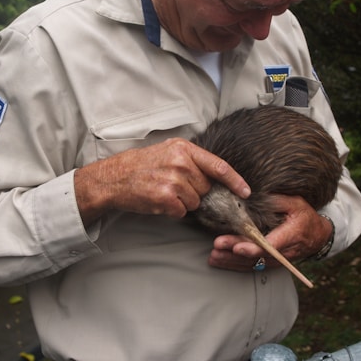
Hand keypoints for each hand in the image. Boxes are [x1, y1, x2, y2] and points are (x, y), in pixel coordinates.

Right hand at [74, 138, 250, 224]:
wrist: (115, 177)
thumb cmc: (142, 165)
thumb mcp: (168, 151)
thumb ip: (192, 160)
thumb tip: (213, 177)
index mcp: (184, 149)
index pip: (218, 166)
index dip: (235, 181)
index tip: (246, 192)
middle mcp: (181, 163)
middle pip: (206, 187)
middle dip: (195, 191)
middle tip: (174, 186)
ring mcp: (174, 180)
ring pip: (195, 202)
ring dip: (182, 202)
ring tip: (164, 192)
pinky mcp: (166, 197)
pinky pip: (181, 211)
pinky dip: (172, 211)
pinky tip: (159, 201)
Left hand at [208, 195, 332, 271]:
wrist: (317, 236)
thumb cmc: (304, 216)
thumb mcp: (295, 203)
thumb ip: (276, 200)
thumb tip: (254, 195)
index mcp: (291, 234)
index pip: (271, 244)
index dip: (253, 248)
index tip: (238, 247)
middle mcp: (284, 251)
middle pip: (257, 255)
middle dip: (235, 252)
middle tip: (218, 247)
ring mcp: (277, 260)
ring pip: (252, 264)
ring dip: (231, 261)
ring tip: (214, 256)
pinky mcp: (269, 263)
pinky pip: (251, 266)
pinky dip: (234, 265)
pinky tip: (219, 261)